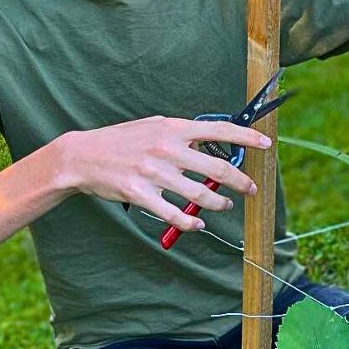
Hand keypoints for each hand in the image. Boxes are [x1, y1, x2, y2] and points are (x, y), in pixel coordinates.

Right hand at [59, 116, 271, 231]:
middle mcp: (168, 149)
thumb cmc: (121, 141)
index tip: (267, 144)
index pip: (220, 130)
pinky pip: (175, 214)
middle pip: (218, 168)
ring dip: (219, 203)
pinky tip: (198, 222)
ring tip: (226, 205)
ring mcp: (155, 173)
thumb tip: (210, 140)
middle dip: (241, 181)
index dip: (247, 137)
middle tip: (251, 189)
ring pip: (201, 194)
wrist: (82, 157)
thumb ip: (181, 133)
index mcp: (173, 128)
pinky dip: (191, 222)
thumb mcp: (153, 126)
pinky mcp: (141, 194)